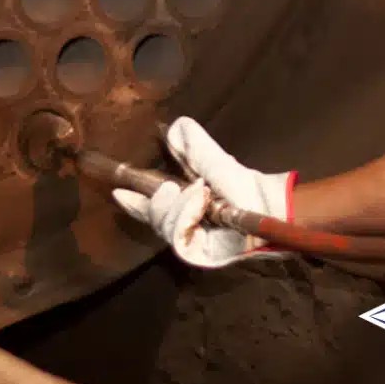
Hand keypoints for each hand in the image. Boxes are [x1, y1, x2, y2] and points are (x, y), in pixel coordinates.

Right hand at [111, 116, 296, 266]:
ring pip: (164, 228)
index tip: (119, 191)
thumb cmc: (242, 184)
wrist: (265, 204)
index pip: (149, 207)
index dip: (133, 202)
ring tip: (196, 193)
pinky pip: (178, 238)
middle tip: (169, 188)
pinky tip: (198, 203)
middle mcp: (183, 226)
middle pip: (152, 219)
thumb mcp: (211, 159)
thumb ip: (192, 144)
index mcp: (181, 206)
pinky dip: (184, 217)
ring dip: (176, 207)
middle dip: (155, 204)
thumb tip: (172, 128)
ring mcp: (190, 243)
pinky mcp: (198, 255)